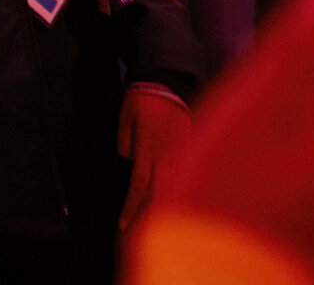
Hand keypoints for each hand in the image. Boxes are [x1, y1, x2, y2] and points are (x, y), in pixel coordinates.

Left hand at [119, 88, 192, 228]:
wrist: (170, 80)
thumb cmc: (144, 98)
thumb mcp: (123, 117)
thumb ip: (124, 143)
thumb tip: (130, 159)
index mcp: (147, 153)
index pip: (138, 189)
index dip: (130, 209)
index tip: (123, 225)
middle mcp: (166, 157)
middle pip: (159, 195)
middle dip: (150, 216)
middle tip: (143, 233)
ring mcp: (181, 153)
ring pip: (175, 187)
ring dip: (166, 204)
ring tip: (160, 221)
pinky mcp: (191, 147)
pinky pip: (185, 173)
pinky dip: (180, 187)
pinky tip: (178, 196)